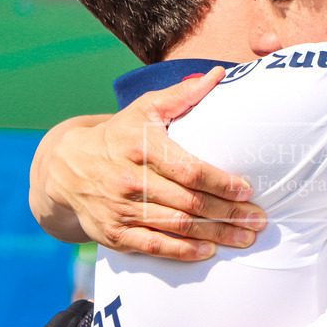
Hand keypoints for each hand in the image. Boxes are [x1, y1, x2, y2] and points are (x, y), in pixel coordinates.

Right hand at [39, 67, 265, 259]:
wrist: (68, 167)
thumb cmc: (120, 134)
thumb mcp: (145, 108)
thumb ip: (182, 95)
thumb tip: (215, 75)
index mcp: (141, 147)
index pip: (188, 169)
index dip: (220, 182)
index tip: (247, 190)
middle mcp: (130, 180)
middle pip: (188, 202)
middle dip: (228, 213)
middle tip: (258, 220)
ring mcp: (121, 209)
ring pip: (176, 226)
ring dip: (215, 235)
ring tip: (245, 238)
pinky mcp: (114, 233)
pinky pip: (153, 246)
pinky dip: (183, 251)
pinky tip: (209, 252)